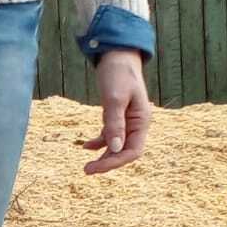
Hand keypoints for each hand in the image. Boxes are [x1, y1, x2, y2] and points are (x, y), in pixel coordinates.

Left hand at [83, 49, 150, 174]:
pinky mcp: (117, 116)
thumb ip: (114, 124)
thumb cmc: (118, 74)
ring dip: (103, 156)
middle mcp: (137, 123)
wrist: (117, 55)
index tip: (96, 167)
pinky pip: (110, 136)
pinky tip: (85, 146)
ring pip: (117, 146)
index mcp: (142, 121)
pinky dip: (99, 142)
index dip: (115, 162)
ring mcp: (128, 121)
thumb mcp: (115, 98)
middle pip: (125, 152)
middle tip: (86, 170)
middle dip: (108, 162)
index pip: (133, 151)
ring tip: (86, 166)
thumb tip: (115, 149)